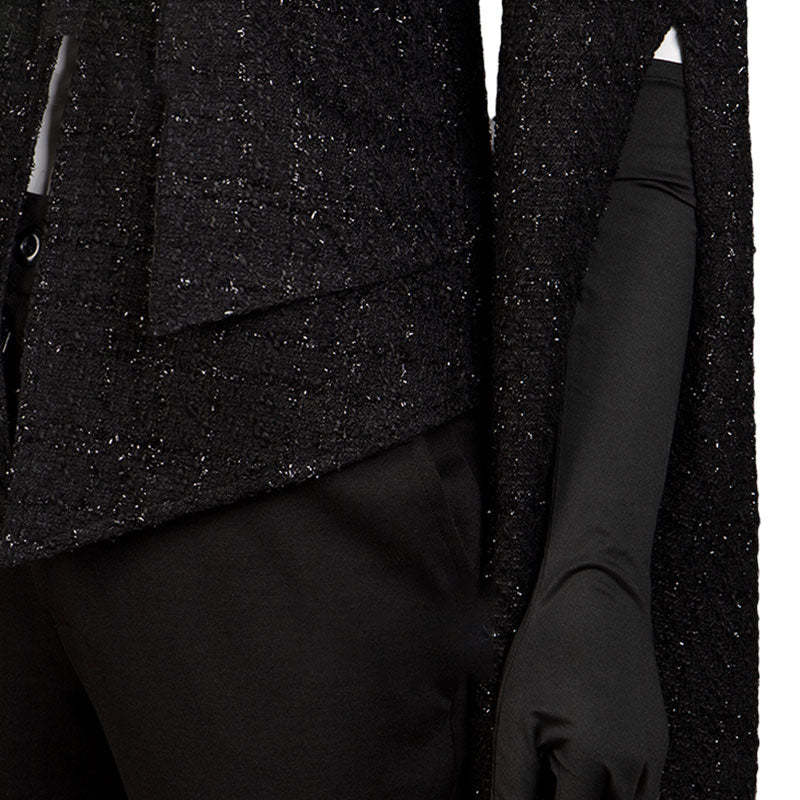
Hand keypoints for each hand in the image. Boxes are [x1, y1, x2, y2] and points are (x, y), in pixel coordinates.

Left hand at [491, 566, 668, 799]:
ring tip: (559, 778)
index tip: (524, 792)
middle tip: (542, 779)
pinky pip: (645, 791)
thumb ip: (512, 784)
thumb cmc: (550, 648)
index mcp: (596, 762)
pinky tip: (584, 772)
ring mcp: (654, 755)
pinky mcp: (659, 741)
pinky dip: (614, 793)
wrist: (597, 593)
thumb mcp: (516, 718)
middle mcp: (637, 767)